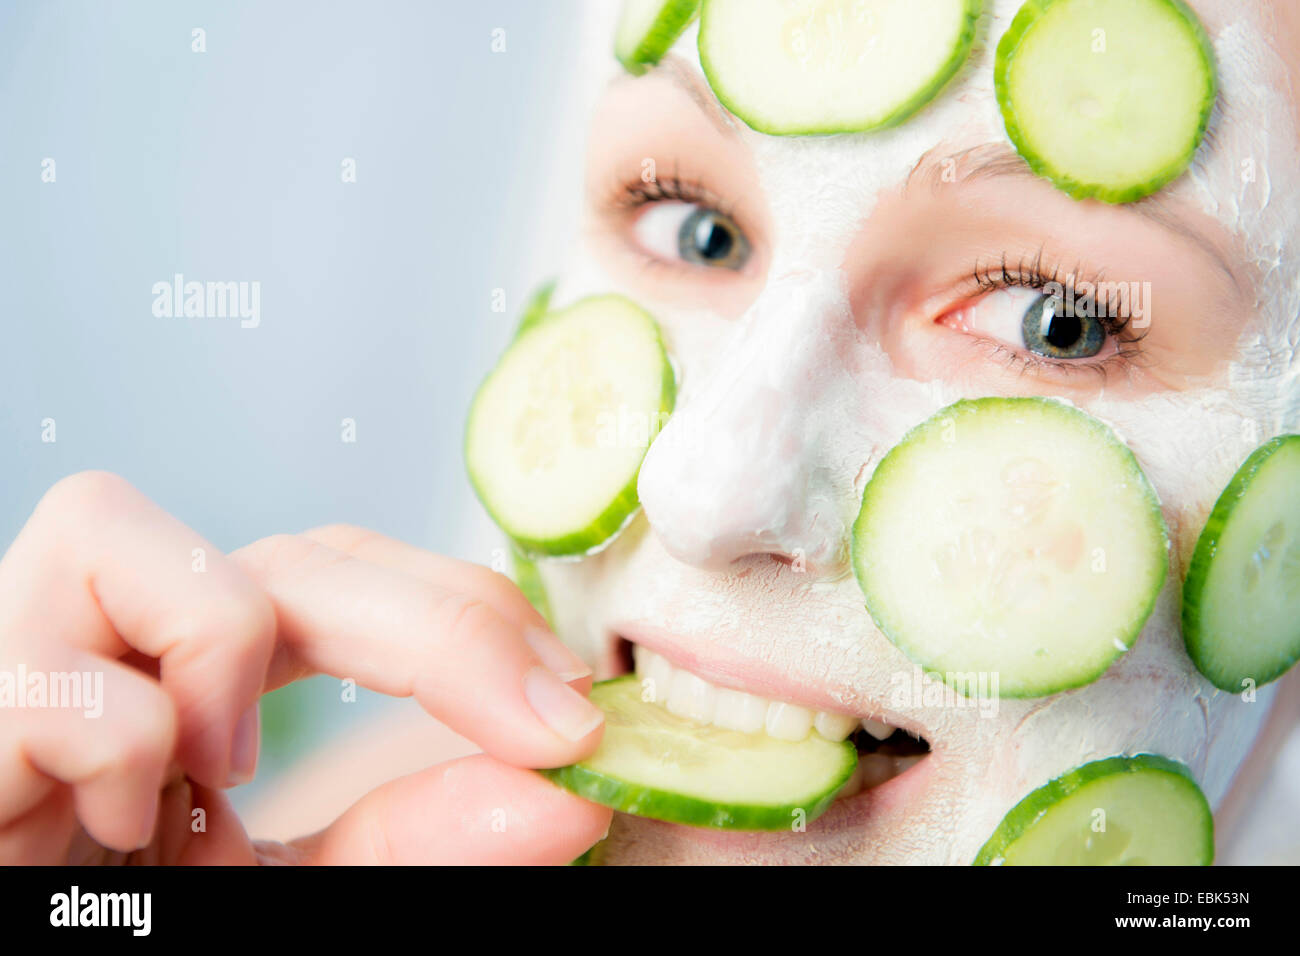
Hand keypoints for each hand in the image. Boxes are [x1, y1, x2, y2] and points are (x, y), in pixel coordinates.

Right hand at [0, 471, 610, 863]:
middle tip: (538, 723)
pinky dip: (121, 748)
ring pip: (111, 526)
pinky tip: (121, 828)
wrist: (39, 952)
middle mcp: (107, 641)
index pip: (338, 570)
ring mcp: (15, 660)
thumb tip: (568, 792)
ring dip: (218, 647)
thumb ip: (412, 838)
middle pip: (279, 546)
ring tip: (219, 774)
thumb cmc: (145, 919)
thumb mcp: (303, 887)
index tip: (569, 706)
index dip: (464, 611)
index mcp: (191, 675)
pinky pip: (56, 677)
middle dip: (435, 623)